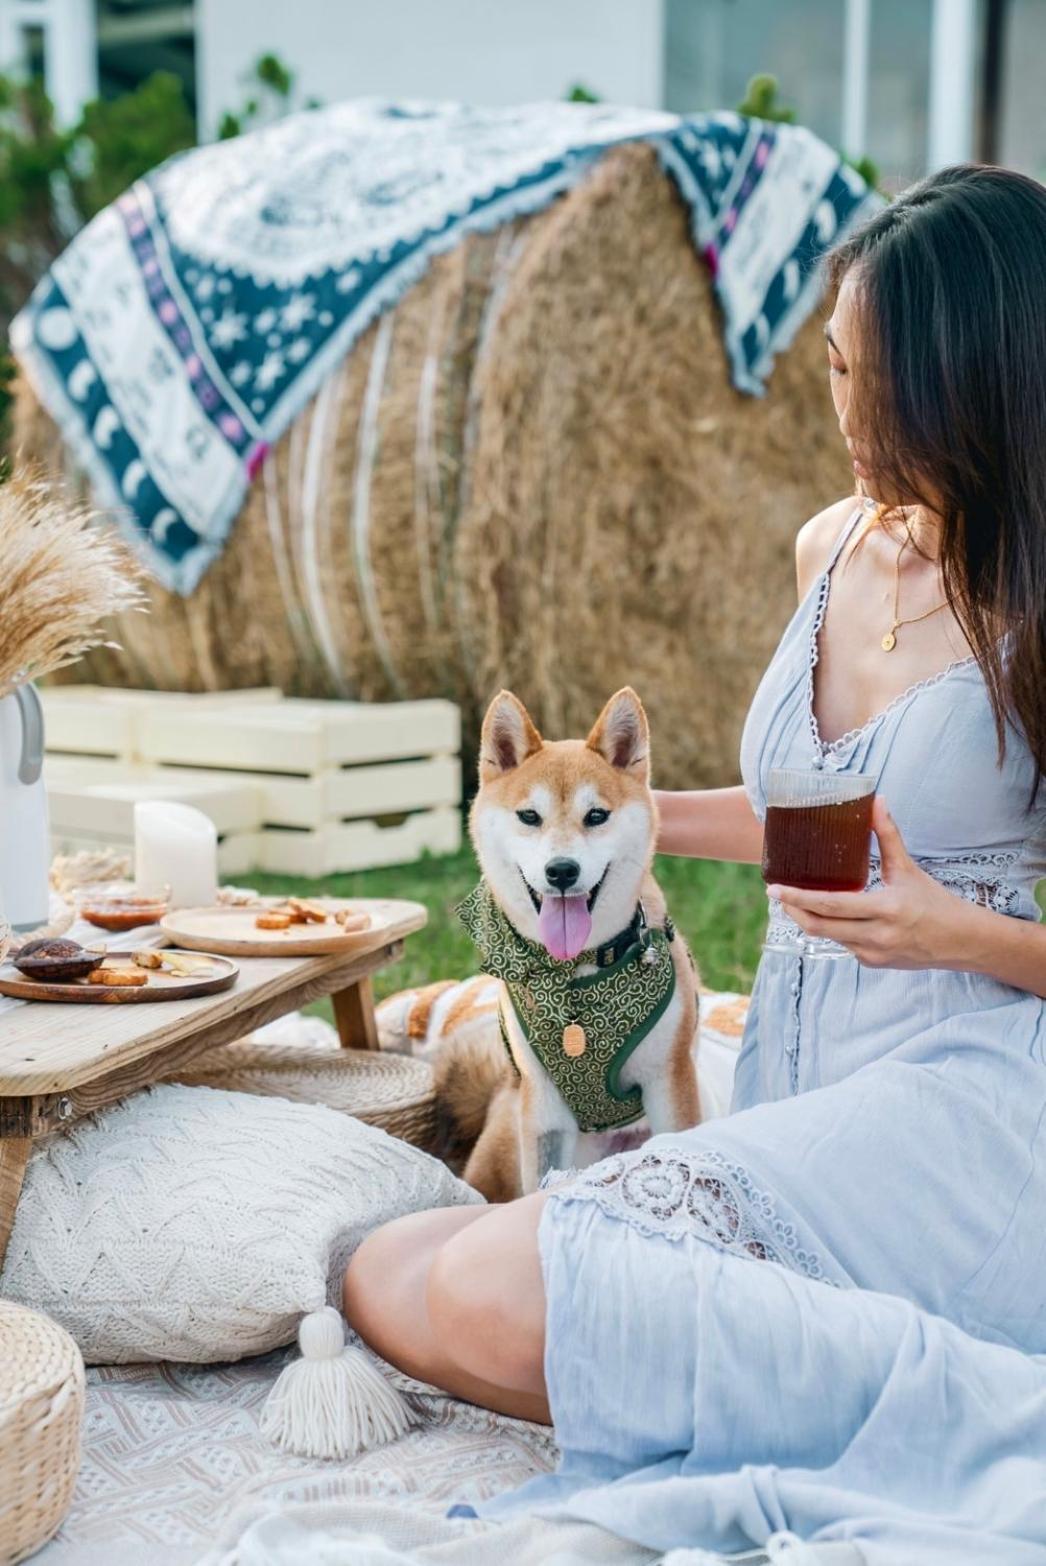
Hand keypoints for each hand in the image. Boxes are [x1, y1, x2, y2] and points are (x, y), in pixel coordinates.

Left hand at [766, 797, 973, 969]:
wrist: (961, 941)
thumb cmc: (935, 902)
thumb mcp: (909, 869)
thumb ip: (889, 835)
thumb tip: (877, 800)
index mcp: (886, 909)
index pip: (830, 905)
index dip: (798, 898)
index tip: (775, 889)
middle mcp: (877, 935)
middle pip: (819, 926)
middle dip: (793, 911)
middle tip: (776, 895)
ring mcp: (873, 953)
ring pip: (828, 937)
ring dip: (809, 920)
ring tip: (795, 902)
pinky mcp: (873, 963)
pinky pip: (843, 945)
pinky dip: (834, 929)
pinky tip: (830, 916)